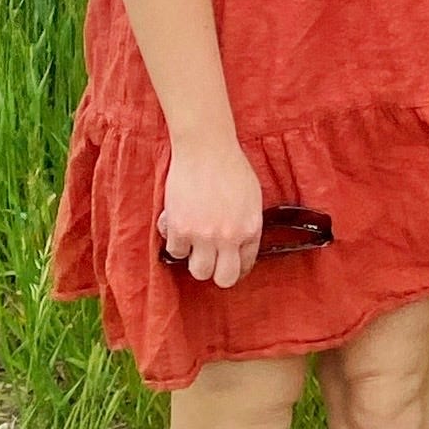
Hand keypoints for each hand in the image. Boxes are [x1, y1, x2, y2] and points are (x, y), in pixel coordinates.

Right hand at [159, 137, 263, 288]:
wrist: (207, 149)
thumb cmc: (231, 168)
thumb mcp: (252, 198)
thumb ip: (246, 224)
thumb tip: (239, 245)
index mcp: (251, 228)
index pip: (245, 265)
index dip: (236, 267)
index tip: (229, 264)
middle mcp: (229, 237)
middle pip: (223, 279)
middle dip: (217, 271)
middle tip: (211, 259)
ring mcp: (204, 236)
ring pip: (198, 271)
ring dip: (195, 259)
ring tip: (195, 242)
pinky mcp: (180, 230)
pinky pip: (175, 252)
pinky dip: (176, 242)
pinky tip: (179, 226)